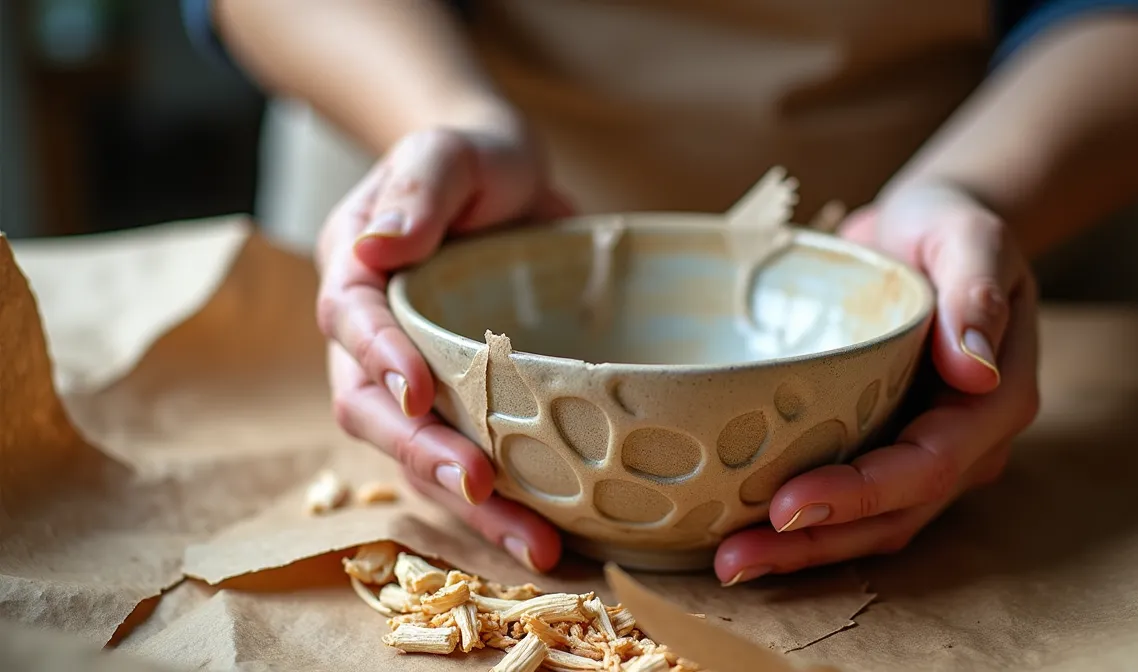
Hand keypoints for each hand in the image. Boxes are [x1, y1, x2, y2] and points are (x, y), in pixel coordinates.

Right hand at [317, 123, 572, 571]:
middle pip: (374, 413)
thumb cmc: (473, 161)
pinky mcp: (468, 408)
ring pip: (421, 456)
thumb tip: (377, 248)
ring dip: (471, 506)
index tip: (418, 391)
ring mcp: (419, 382)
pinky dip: (506, 504)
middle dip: (422, 455)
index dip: (380, 360)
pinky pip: (472, 463)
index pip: (352, 323)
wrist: (512, 185)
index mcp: (355, 276)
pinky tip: (553, 534)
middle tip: (478, 487)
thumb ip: (419, 191)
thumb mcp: (448, 153)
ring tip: (533, 545)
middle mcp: (374, 342)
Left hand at [714, 181, 1040, 584]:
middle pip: (893, 516)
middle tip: (733, 558)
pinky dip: (801, 526)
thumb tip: (978, 371)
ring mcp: (925, 453)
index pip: (927, 466)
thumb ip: (976, 294)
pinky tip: (740, 532)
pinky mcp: (884, 449)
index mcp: (995, 401)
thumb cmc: (950, 229)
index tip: (787, 507)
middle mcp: (966, 445)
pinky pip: (849, 504)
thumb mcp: (971, 238)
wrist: (927, 233)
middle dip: (815, 544)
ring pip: (869, 525)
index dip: (859, 495)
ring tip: (727, 563)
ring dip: (801, 551)